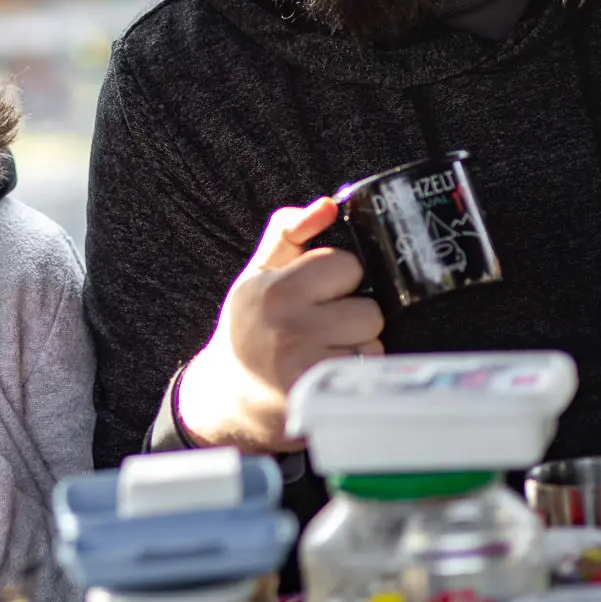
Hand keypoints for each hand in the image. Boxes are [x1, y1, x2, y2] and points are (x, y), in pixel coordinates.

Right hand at [175, 197, 383, 452]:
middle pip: (369, 309)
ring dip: (357, 347)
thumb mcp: (257, 274)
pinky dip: (355, 374)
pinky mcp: (319, 397)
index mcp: (275, 288)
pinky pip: (365, 373)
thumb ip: (289, 232)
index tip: (320, 293)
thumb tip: (327, 204)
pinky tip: (328, 373)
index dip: (339, 279)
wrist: (227, 396)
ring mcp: (304, 365)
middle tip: (325, 326)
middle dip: (353, 316)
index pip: (346, 265)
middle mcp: (288, 325)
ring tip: (326, 351)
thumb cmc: (248, 328)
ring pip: (372, 343)